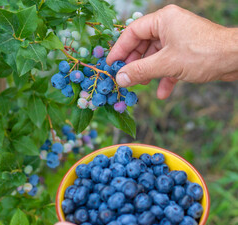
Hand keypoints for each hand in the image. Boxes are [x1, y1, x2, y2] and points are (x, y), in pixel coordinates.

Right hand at [106, 4, 237, 98]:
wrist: (237, 59)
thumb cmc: (203, 54)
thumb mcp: (167, 64)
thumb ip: (140, 71)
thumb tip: (119, 78)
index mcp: (163, 20)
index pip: (133, 32)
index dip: (120, 49)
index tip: (111, 65)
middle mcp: (169, 26)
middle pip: (143, 44)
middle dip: (134, 63)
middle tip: (124, 78)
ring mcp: (178, 39)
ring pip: (155, 55)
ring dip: (148, 72)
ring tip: (141, 85)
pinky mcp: (186, 51)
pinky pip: (168, 62)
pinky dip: (164, 77)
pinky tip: (162, 92)